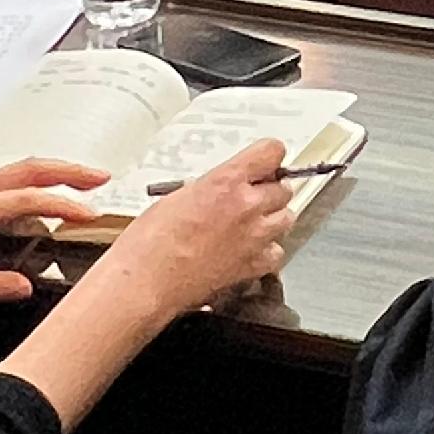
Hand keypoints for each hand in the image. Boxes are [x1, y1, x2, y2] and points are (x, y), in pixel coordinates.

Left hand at [0, 157, 110, 302]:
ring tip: (83, 183)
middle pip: (27, 169)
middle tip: (101, 177)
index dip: (60, 203)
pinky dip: (34, 182)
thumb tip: (24, 287)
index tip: (88, 213)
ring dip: (53, 172)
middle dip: (67, 170)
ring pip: (17, 171)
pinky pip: (7, 182)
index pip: (24, 199)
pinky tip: (43, 199)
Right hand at [108, 143, 301, 316]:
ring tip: (251, 223)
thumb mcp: (178, 196)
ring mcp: (254, 237)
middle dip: (268, 191)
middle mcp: (247, 207)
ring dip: (272, 218)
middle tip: (250, 197)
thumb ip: (210, 188)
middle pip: (282, 189)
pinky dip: (267, 251)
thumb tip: (221, 188)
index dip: (269, 156)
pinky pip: (276, 252)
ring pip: (286, 218)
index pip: (272, 152)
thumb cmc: (150, 242)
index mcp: (226, 182)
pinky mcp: (253, 266)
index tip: (265, 161)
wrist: (147, 280)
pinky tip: (249, 250)